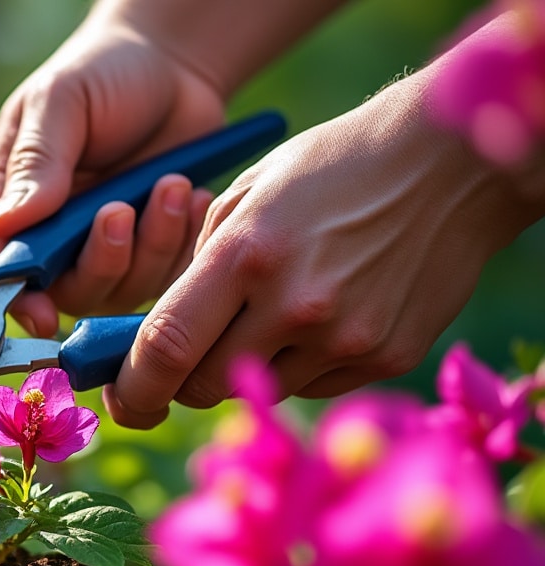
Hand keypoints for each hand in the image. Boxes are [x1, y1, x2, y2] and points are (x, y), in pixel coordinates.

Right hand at [0, 16, 225, 337]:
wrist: (172, 66)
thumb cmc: (102, 75)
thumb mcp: (60, 102)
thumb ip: (36, 162)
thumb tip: (4, 226)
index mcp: (11, 204)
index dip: (15, 297)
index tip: (41, 312)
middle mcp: (54, 238)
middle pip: (67, 289)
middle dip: (101, 261)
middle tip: (121, 209)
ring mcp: (106, 249)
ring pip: (123, 288)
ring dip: (152, 245)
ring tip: (172, 185)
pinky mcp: (153, 249)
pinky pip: (169, 275)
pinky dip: (184, 242)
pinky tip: (193, 195)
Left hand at [104, 68, 544, 427]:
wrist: (452, 163)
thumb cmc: (334, 167)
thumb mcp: (249, 193)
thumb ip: (199, 264)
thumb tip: (162, 335)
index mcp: (246, 255)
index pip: (165, 347)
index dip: (133, 385)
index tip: (121, 396)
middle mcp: (294, 306)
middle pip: (202, 387)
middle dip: (181, 380)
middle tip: (186, 356)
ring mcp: (344, 338)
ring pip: (258, 389)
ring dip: (244, 367)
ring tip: (272, 313)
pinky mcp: (385, 357)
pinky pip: (313, 384)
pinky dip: (299, 364)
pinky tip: (323, 315)